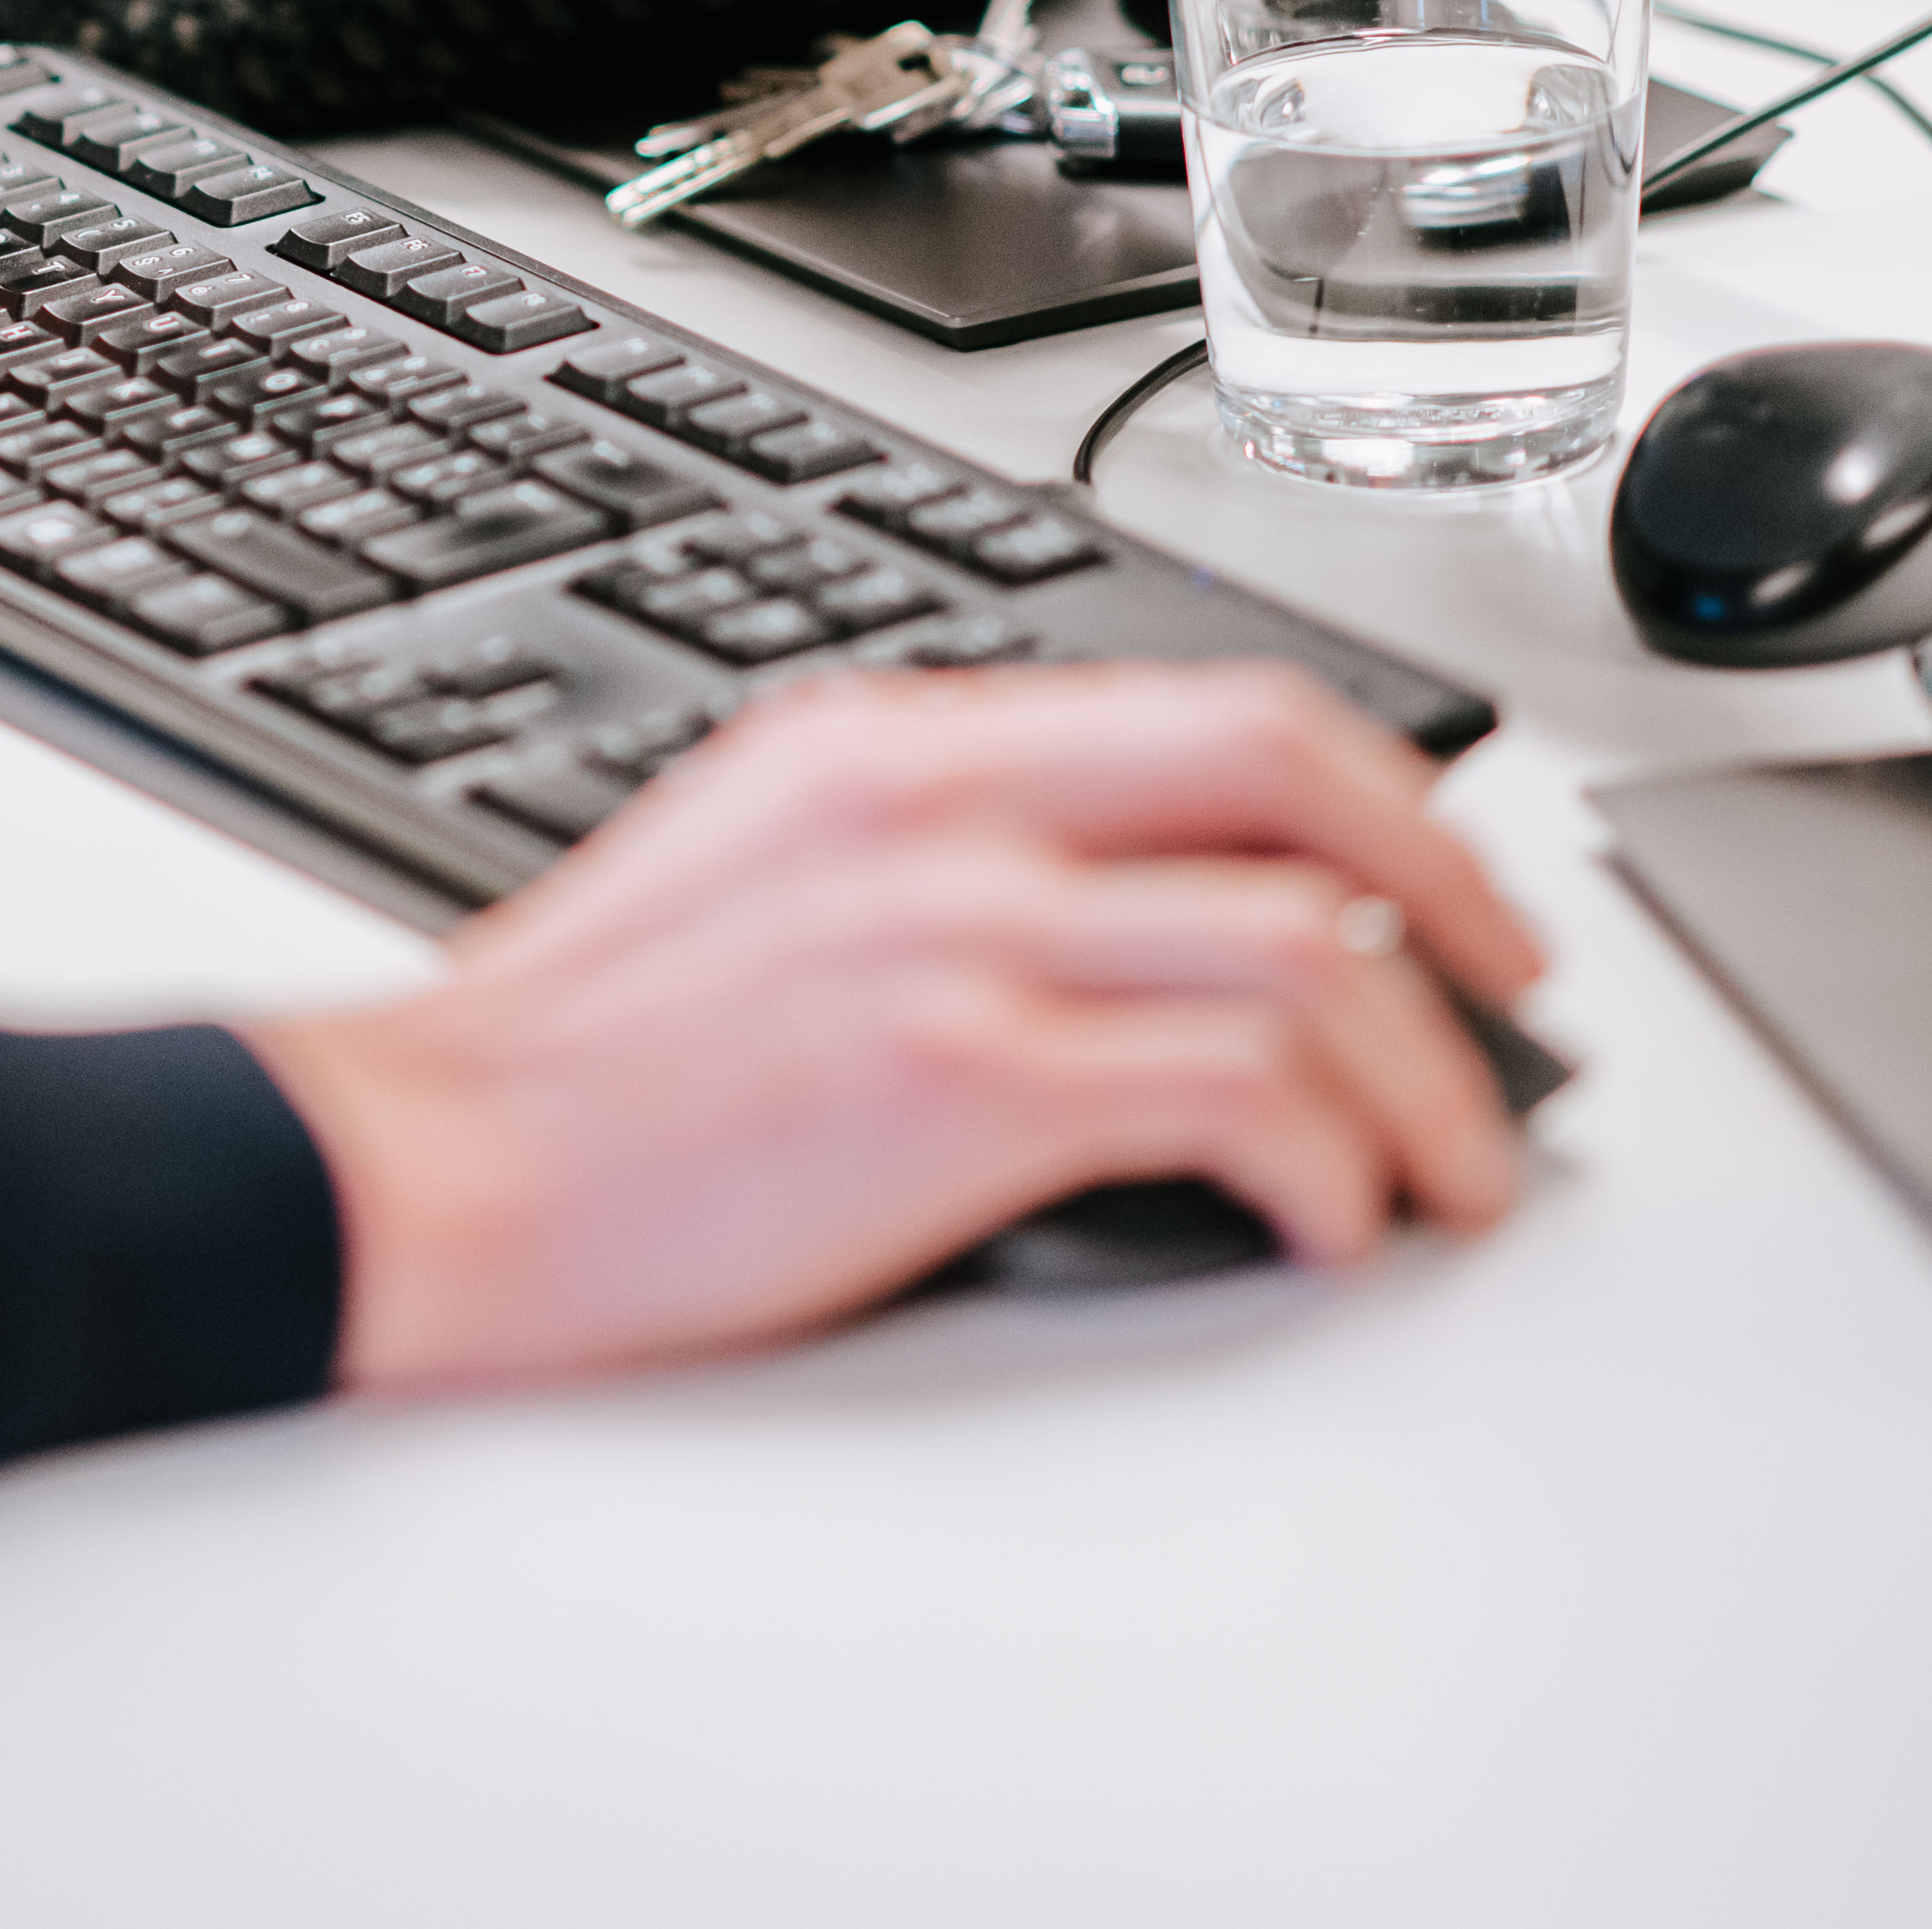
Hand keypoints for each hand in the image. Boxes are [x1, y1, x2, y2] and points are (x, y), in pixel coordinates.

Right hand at [243, 663, 1544, 1390]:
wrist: (417, 1168)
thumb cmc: (568, 1073)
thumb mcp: (756, 880)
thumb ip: (929, 857)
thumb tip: (1113, 924)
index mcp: (891, 742)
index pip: (1206, 705)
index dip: (1368, 793)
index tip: (1431, 881)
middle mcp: (939, 802)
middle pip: (1294, 769)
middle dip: (1449, 886)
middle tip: (1514, 992)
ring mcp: (952, 929)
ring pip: (1301, 951)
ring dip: (1424, 1083)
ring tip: (1448, 1177)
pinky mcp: (958, 1077)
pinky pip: (1236, 1095)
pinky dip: (1327, 1168)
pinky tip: (1325, 1227)